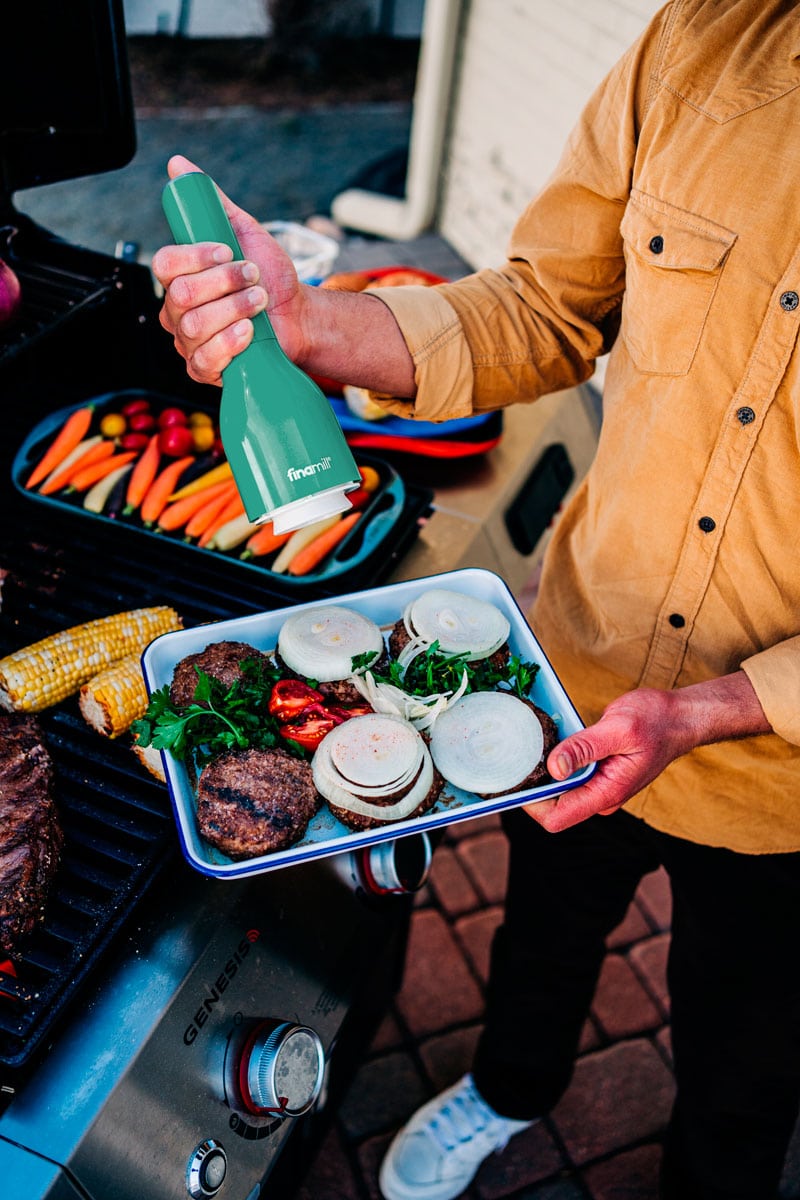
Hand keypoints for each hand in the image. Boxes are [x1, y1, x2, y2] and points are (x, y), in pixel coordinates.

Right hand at [151, 156, 416, 396]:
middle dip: (227, 284)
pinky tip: (249, 333)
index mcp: (181, 277)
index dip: (197, 256)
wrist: (299, 318)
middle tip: (254, 279)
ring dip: (236, 310)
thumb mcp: (245, 232)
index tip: (229, 251)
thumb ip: (212, 203)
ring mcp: (189, 342)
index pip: (165, 264)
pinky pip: (204, 360)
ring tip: (259, 304)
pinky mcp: (205, 370)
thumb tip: (179, 165)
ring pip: (196, 326)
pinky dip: (231, 344)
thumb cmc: (271, 279)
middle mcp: (178, 311)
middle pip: (182, 295)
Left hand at [526, 670, 770, 832]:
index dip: (531, 804)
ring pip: (558, 791)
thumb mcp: (617, 728)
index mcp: (606, 793)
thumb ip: (585, 748)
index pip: (556, 818)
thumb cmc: (655, 721)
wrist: (679, 717)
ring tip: (530, 743)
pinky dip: (554, 762)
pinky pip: (568, 776)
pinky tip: (548, 741)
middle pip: (552, 807)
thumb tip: (554, 768)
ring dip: (542, 772)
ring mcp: (599, 787)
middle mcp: (601, 796)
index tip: (517, 777)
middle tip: (518, 753)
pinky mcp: (597, 774)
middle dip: (532, 785)